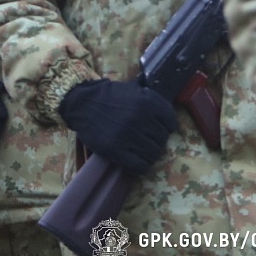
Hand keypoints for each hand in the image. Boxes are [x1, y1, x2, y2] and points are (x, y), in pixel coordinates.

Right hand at [59, 78, 176, 174]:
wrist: (84, 103)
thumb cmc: (112, 96)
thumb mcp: (135, 90)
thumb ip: (153, 101)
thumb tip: (170, 118)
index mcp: (147, 101)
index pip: (171, 121)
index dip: (168, 127)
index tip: (162, 128)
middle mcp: (140, 118)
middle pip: (162, 139)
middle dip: (158, 140)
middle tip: (150, 139)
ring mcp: (127, 135)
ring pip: (153, 153)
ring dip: (151, 154)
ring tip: (143, 150)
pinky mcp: (115, 150)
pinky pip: (140, 165)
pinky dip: (142, 165)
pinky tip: (138, 160)